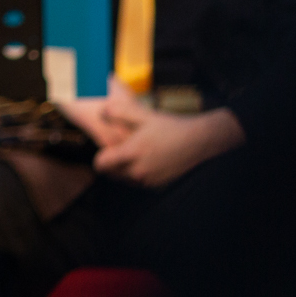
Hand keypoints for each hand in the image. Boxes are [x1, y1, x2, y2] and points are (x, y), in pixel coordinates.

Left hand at [84, 79, 244, 188]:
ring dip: (122, 170)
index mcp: (132, 153)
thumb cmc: (169, 127)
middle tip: (116, 151)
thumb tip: (101, 111)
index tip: (104, 149)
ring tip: (130, 155)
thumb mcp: (144, 115)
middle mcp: (138, 171)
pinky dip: (135, 174)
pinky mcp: (157, 185)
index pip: (101, 164)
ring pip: (124, 179)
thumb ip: (119, 112)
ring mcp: (148, 180)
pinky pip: (137, 183)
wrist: (197, 142)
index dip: (98, 158)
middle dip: (110, 164)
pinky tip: (144, 160)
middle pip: (110, 174)